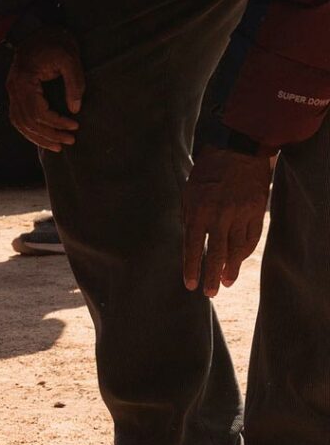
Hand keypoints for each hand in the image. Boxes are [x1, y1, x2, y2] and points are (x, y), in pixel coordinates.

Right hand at [6, 28, 84, 150]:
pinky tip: (43, 137)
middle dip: (50, 134)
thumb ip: (74, 84)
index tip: (75, 125)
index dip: (57, 122)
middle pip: (28, 122)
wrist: (36, 30)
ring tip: (58, 145)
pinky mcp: (15, 93)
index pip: (38, 112)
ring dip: (39, 137)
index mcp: (25, 81)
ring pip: (20, 124)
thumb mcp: (70, 58)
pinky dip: (30, 130)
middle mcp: (13, 89)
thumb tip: (75, 109)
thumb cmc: (53, 41)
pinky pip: (18, 118)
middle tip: (70, 141)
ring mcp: (11, 91)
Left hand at [182, 146, 273, 296]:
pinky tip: (237, 263)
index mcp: (198, 209)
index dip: (191, 268)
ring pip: (236, 250)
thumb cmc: (207, 171)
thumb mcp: (188, 191)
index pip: (192, 246)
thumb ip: (187, 216)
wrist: (237, 150)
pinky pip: (251, 239)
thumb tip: (188, 242)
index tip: (190, 285)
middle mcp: (219, 215)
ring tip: (224, 283)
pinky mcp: (256, 212)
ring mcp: (240, 214)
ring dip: (230, 269)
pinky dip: (244, 253)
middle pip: (215, 254)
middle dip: (211, 276)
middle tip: (209, 294)